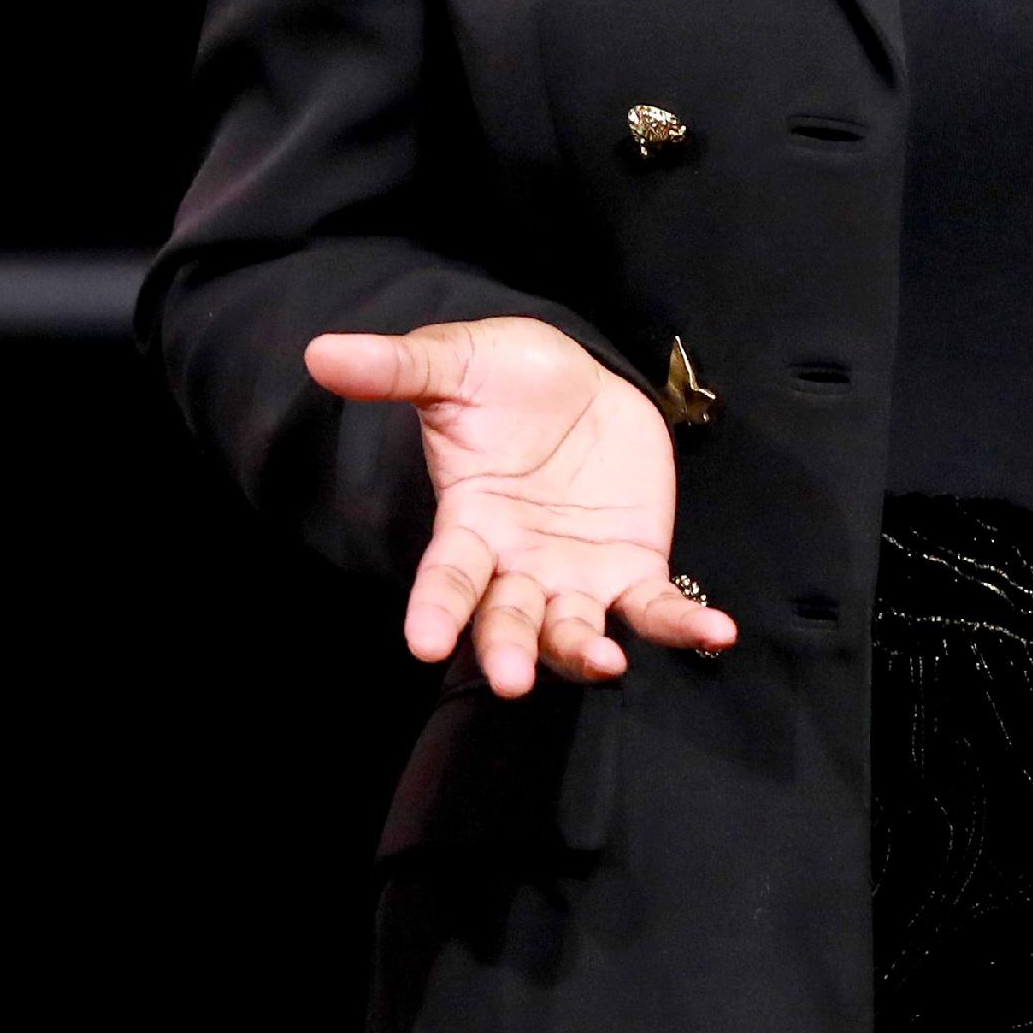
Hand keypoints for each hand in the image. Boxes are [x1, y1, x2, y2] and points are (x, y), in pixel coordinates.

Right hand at [305, 318, 738, 694]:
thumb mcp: (453, 364)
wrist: (578, 378)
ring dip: (586, 654)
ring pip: (576, 631)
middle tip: (512, 679)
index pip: (446, 577)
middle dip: (506, 649)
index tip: (421, 643)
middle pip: (507, 621)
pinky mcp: (633, 569)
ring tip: (607, 664)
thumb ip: (395, 369)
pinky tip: (715, 635)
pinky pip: (657, 609)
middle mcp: (518, 565)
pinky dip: (683, 627)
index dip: (434, 610)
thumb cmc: (504, 377)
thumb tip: (318, 352)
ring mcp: (576, 575)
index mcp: (470, 524)